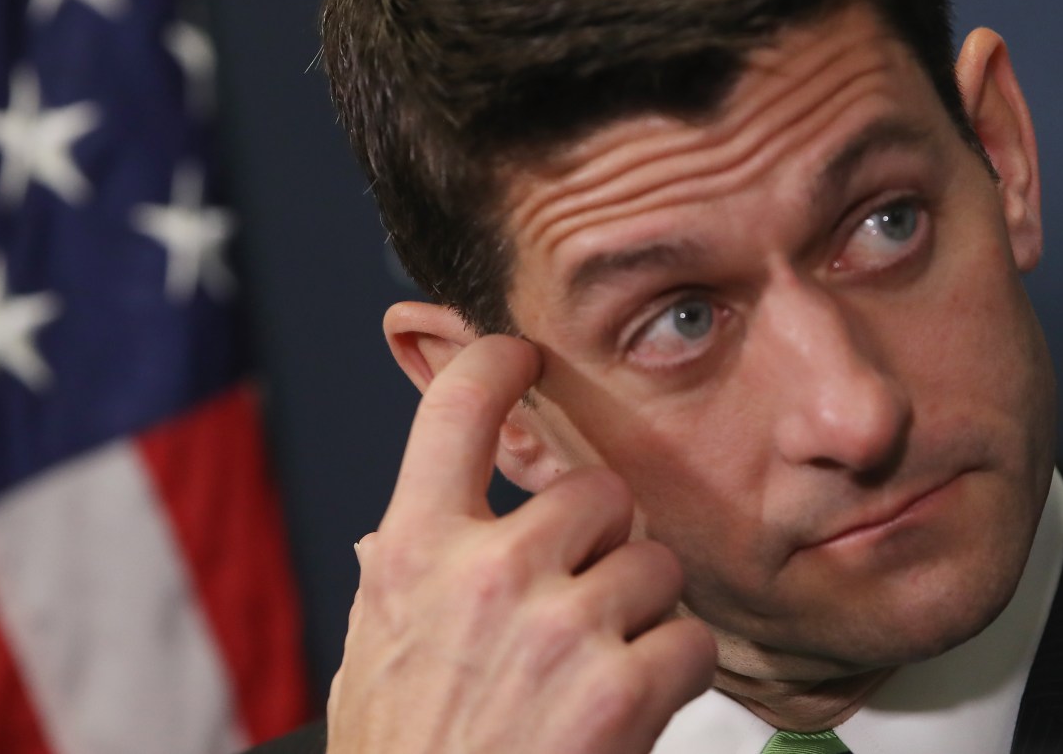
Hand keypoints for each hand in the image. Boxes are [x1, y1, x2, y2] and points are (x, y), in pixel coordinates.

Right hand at [326, 335, 716, 753]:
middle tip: (577, 598)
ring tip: (597, 665)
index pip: (456, 409)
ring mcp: (558, 628)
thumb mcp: (373, 649)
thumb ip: (398, 573)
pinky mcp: (622, 690)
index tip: (519, 356)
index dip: (495, 363)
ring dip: (642, 611)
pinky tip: (629, 706)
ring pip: (653, 564)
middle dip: (602, 541)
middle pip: (596, 491)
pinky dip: (675, 672)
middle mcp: (486, 572)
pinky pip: (689, 638)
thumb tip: (399, 526)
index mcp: (416, 550)